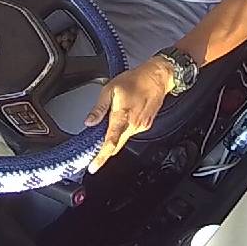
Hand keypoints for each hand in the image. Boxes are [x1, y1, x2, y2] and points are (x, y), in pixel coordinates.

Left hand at [85, 57, 176, 173]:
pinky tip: (123, 118)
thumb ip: (99, 108)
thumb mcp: (109, 89)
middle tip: (95, 151)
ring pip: (124, 139)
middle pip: (117, 145)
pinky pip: (131, 133)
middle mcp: (133, 125)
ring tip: (112, 121)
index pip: (111, 142)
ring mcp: (141, 126)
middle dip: (106, 151)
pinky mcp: (146, 125)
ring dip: (115, 137)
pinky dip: (124, 130)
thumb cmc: (134, 80)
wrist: (157, 77)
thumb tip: (89, 122)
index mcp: (122, 116)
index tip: (94, 167)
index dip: (101, 157)